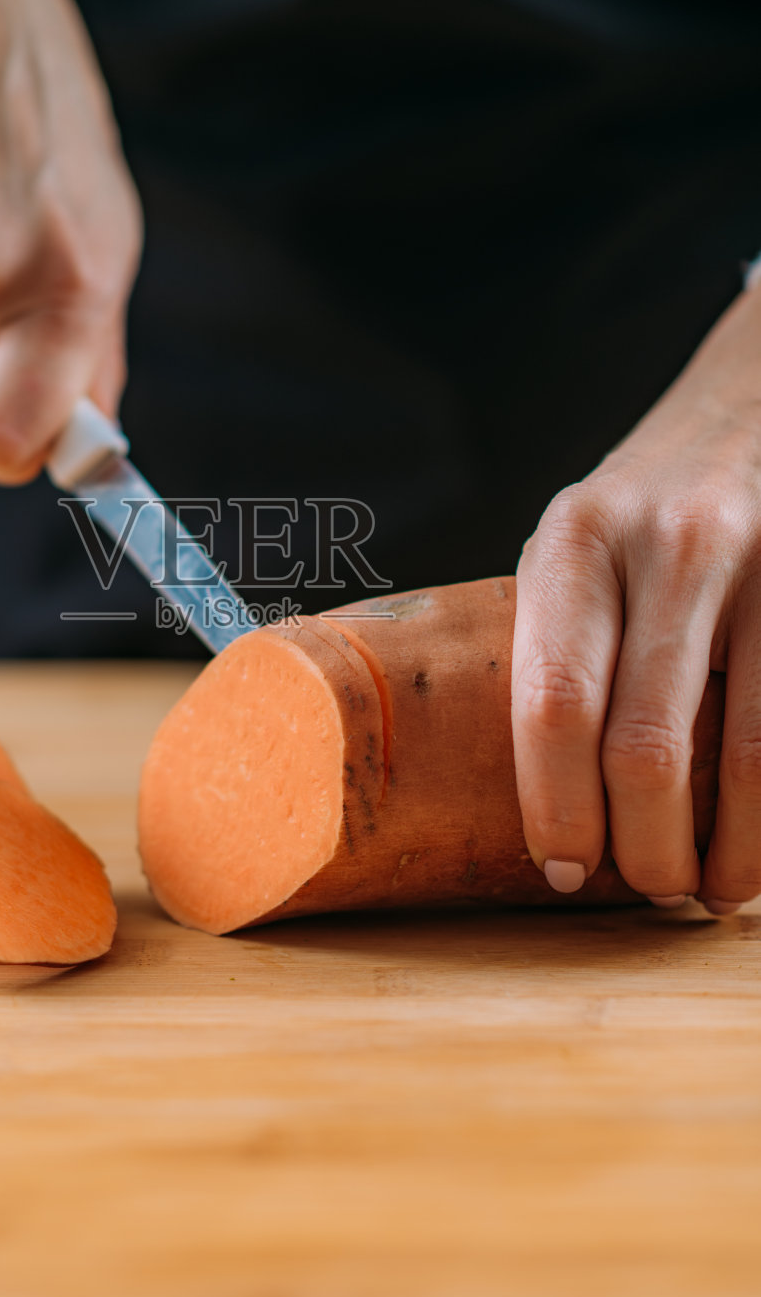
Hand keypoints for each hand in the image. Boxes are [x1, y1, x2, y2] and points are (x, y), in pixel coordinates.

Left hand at [512, 275, 760, 915]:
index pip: (554, 704)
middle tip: (650, 890)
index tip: (564, 870)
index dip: (558, 809)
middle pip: (648, 747)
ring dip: (734, 852)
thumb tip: (556, 808)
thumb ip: (557, 648)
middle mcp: (672, 548)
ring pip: (751, 755)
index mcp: (578, 542)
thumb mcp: (573, 547)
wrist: (750, 404)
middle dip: (647, 849)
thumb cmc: (642, 505)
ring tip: (716, 891)